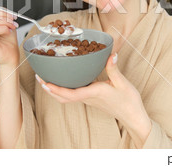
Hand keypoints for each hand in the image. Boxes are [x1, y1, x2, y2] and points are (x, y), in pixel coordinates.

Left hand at [35, 53, 151, 147]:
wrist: (133, 116)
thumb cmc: (129, 102)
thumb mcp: (123, 83)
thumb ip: (113, 69)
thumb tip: (111, 54)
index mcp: (94, 93)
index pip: (71, 94)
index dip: (56, 89)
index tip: (45, 82)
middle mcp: (89, 98)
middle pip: (63, 97)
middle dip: (50, 89)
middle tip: (39, 78)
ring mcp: (89, 100)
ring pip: (67, 98)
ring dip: (54, 91)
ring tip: (45, 80)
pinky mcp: (91, 100)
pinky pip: (73, 96)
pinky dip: (63, 91)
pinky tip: (62, 82)